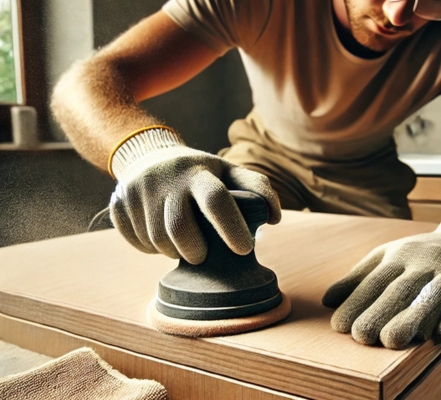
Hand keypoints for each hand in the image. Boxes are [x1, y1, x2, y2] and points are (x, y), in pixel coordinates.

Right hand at [108, 127, 280, 263]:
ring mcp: (137, 191)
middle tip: (201, 254)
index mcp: (198, 172)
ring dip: (173, 251)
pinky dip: (151, 248)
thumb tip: (275, 218)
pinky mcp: (118, 204)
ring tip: (182, 242)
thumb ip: (257, 188)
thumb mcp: (228, 171)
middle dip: (194, 250)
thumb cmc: (199, 172)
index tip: (244, 249)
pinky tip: (159, 236)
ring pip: (157, 240)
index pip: (216, 200)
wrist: (148, 156)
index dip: (231, 227)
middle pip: (179, 228)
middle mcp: (165, 179)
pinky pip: (137, 242)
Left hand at [322, 212, 440, 348]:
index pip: (375, 280)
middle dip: (379, 313)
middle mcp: (425, 261)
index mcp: (399, 255)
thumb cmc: (422, 257)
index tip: (339, 326)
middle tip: (362, 336)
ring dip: (413, 317)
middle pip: (401, 289)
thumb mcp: (389, 258)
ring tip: (393, 341)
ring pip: (433, 294)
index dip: (356, 303)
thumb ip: (359, 278)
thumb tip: (327, 300)